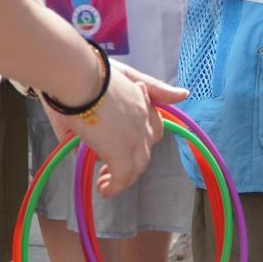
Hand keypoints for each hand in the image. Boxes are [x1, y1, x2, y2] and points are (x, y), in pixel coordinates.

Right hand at [53, 61, 187, 197]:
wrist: (78, 75)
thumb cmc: (91, 71)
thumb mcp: (125, 74)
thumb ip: (154, 88)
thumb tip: (184, 94)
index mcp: (144, 101)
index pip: (153, 126)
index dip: (139, 140)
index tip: (119, 146)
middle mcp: (144, 121)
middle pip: (146, 149)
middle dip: (131, 162)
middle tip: (109, 170)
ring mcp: (134, 137)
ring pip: (137, 166)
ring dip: (122, 178)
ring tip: (105, 184)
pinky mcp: (119, 151)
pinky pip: (122, 176)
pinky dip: (115, 186)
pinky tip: (104, 190)